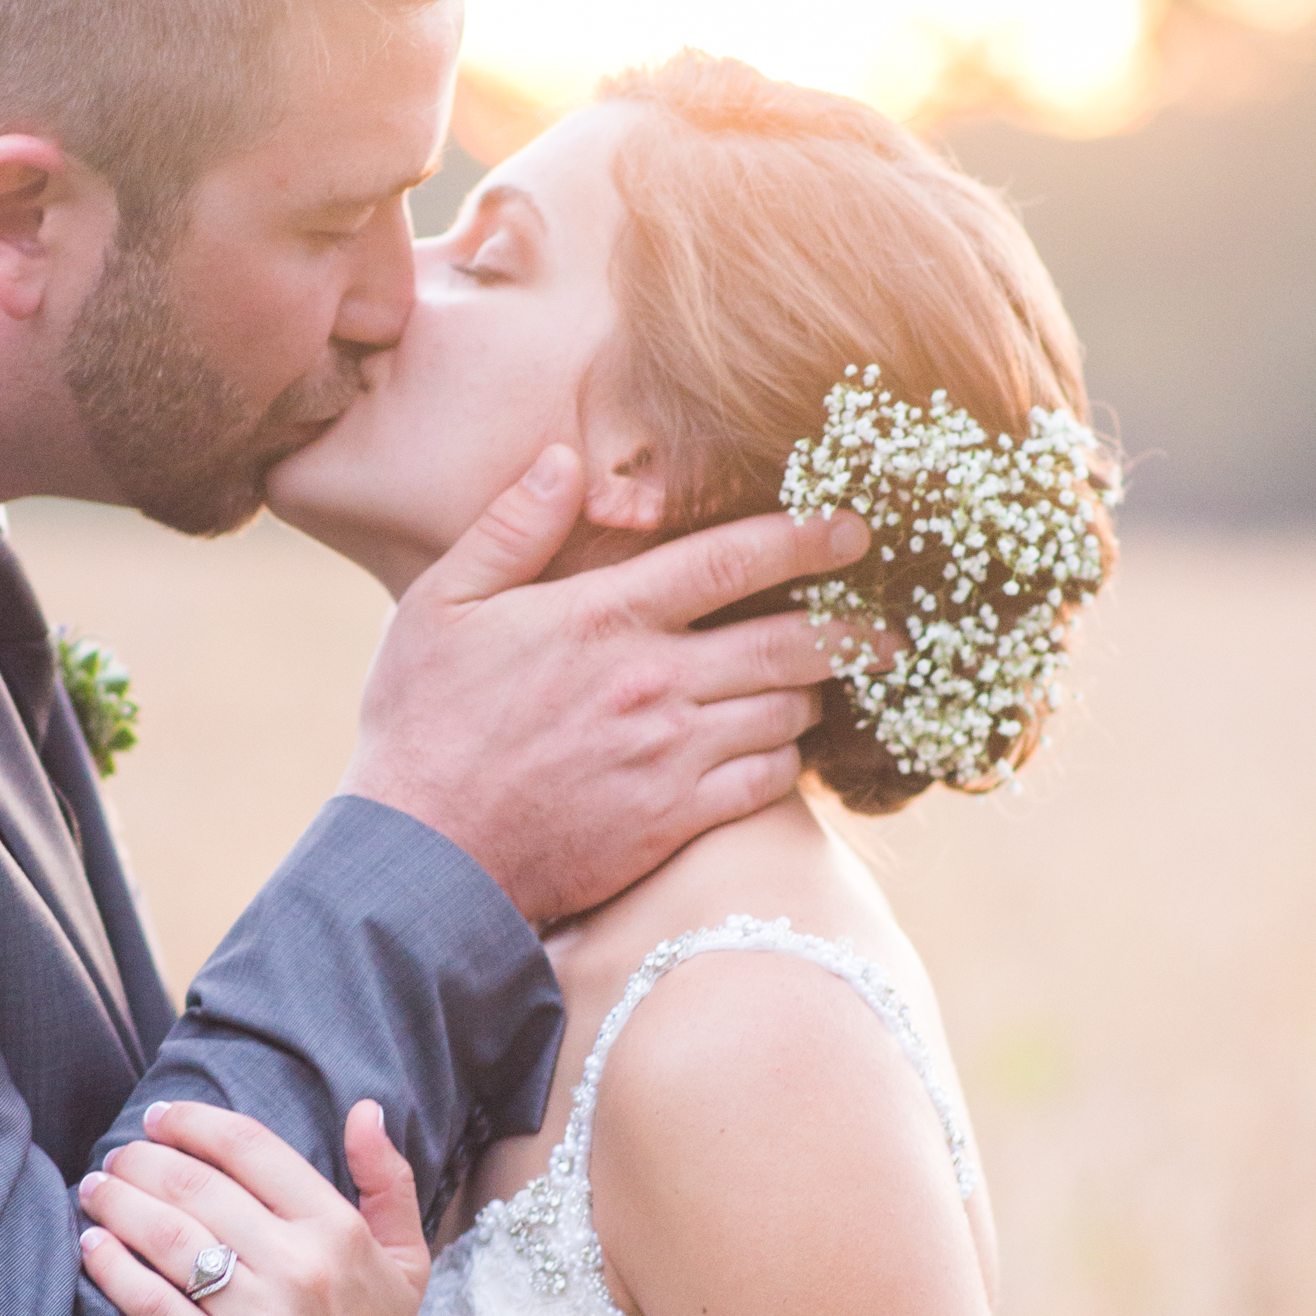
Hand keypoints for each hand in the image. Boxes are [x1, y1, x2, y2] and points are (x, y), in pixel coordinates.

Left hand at [76, 1099, 432, 1315]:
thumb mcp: (406, 1264)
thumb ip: (387, 1182)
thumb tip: (363, 1108)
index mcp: (338, 1232)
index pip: (251, 1147)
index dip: (194, 1123)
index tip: (160, 1119)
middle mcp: (300, 1269)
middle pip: (197, 1186)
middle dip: (142, 1161)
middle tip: (116, 1158)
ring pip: (168, 1238)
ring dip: (118, 1202)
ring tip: (94, 1191)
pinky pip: (152, 1304)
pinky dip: (113, 1267)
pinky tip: (91, 1246)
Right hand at [343, 446, 867, 922]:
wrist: (422, 855)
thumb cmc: (421, 724)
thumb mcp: (440, 607)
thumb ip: (508, 528)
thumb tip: (563, 460)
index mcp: (602, 618)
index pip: (729, 561)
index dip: (803, 538)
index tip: (853, 527)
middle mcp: (651, 682)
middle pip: (787, 642)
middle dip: (853, 629)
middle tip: (894, 625)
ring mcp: (669, 756)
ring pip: (785, 714)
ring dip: (815, 695)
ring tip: (829, 685)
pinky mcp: (672, 820)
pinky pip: (764, 784)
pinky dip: (786, 762)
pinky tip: (780, 750)